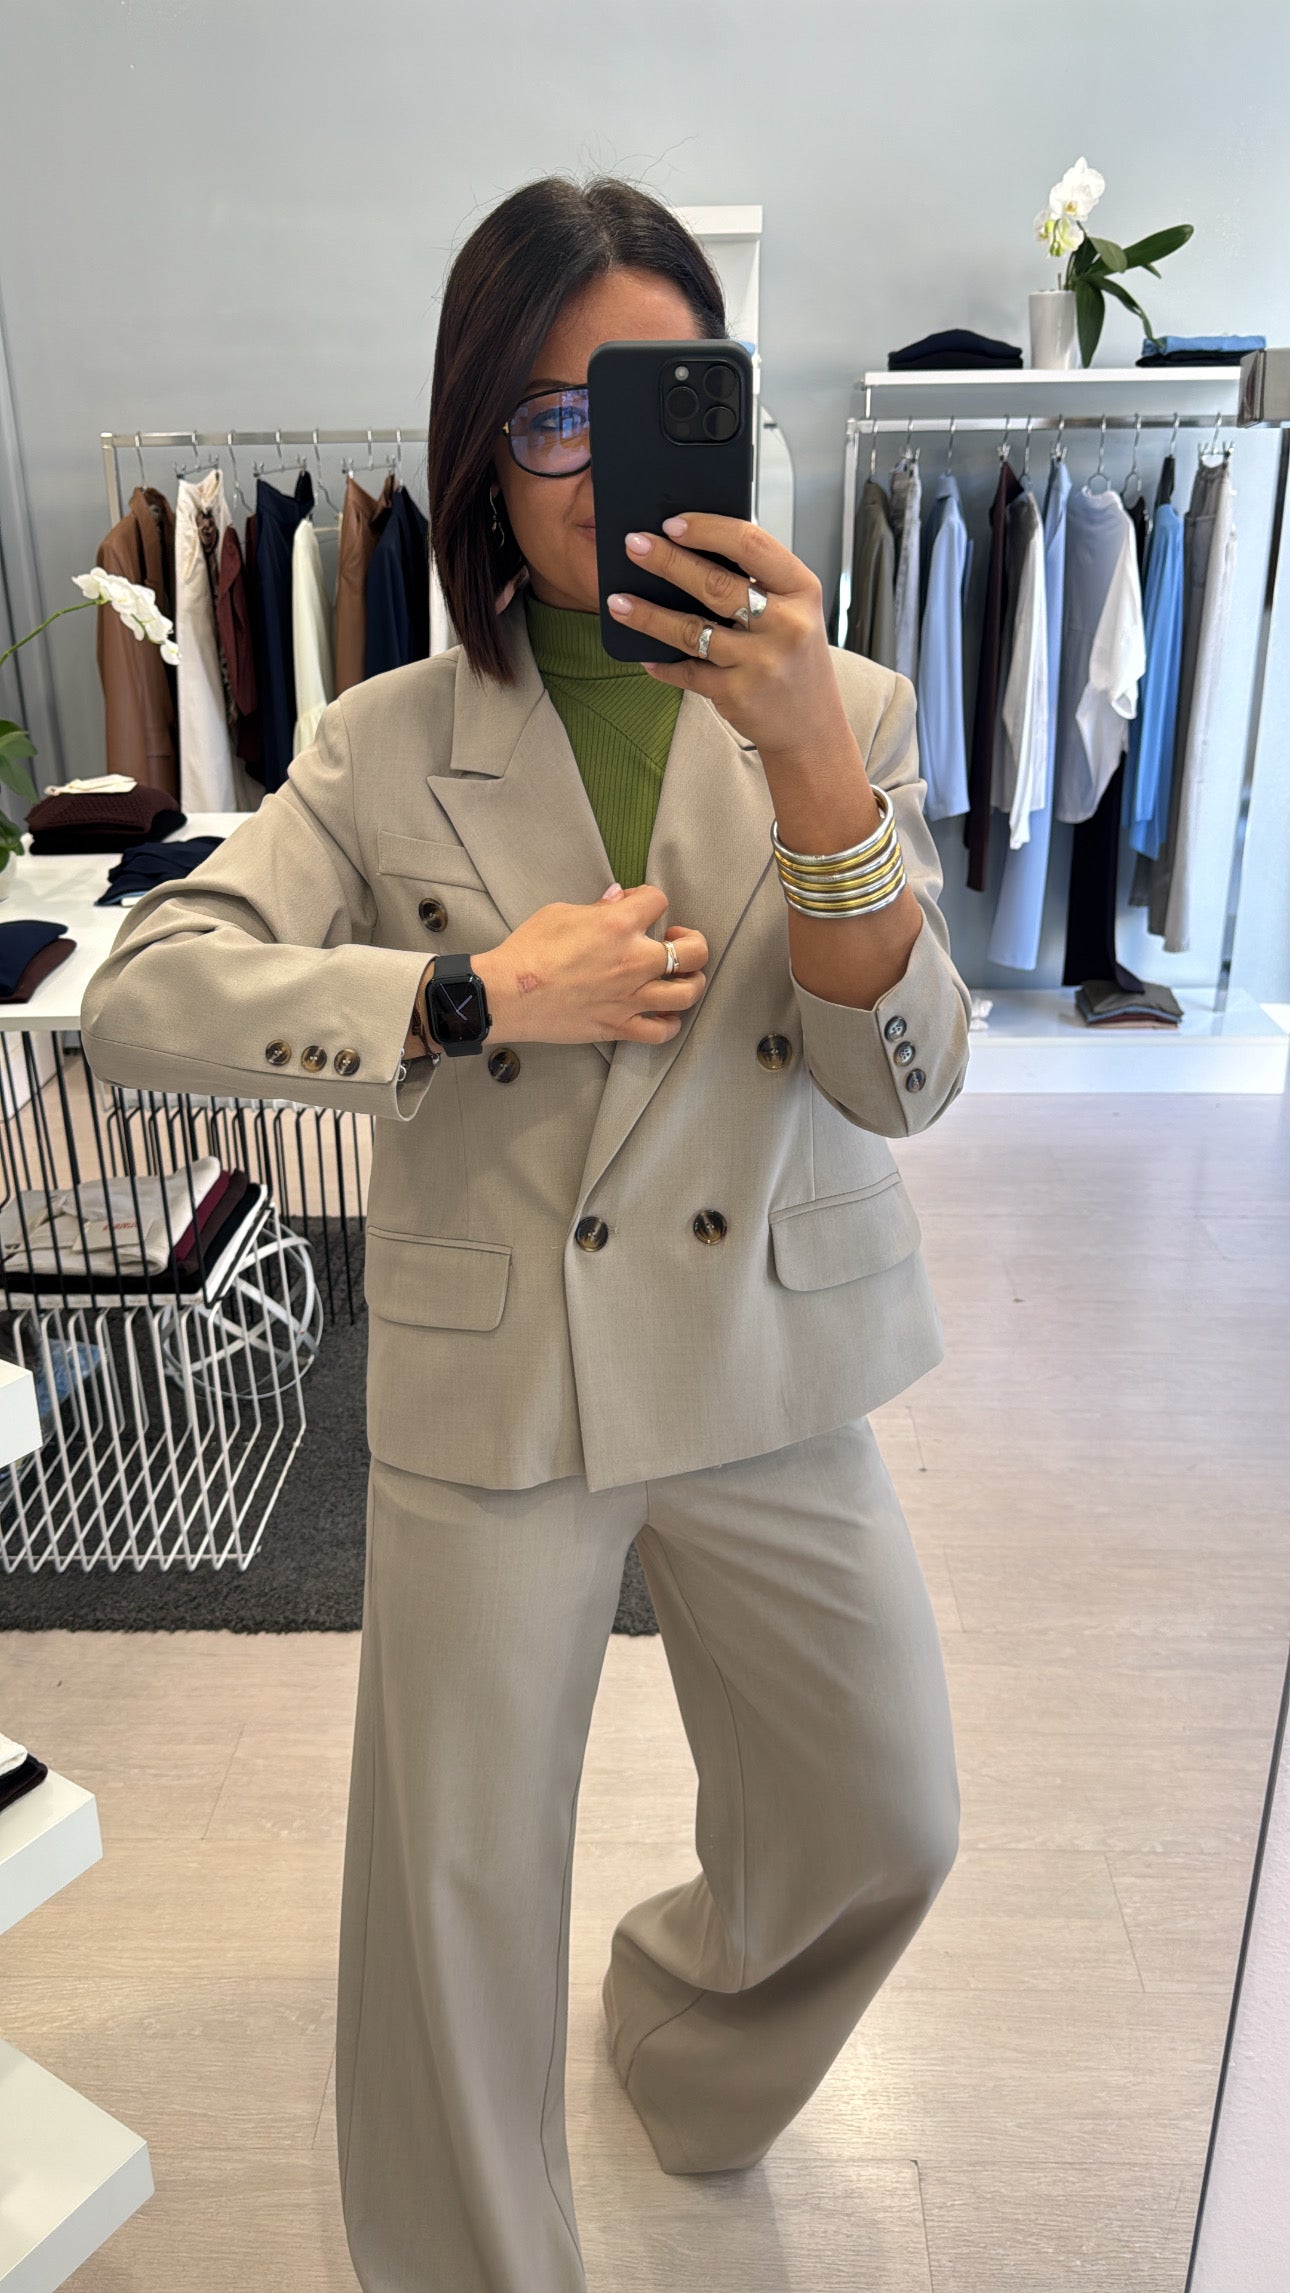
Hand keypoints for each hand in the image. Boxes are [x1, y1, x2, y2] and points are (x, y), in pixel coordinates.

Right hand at [464, 883, 707, 1046]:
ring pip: (688, 993)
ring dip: (691, 982)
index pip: (659, 900)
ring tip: (678, 978)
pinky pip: (662, 1031)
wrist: (507, 994)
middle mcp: (634, 961)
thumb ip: (598, 907)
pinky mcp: (619, 1027)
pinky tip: (660, 1013)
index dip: (650, 899)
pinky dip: (668, 1023)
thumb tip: (619, 898)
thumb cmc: (528, 949)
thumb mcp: (560, 913)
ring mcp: (630, 998)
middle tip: (675, 942)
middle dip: (693, 943)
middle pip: (694, 952)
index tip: (638, 906)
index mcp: (618, 925)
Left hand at [607, 514, 857, 774]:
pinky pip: (688, 672)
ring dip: (648, 615)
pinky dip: (663, 664)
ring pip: (692, 630)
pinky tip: (643, 655)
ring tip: (617, 601)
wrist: (811, 726)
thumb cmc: (796, 659)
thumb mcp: (794, 611)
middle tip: (633, 545)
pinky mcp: (737, 693)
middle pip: (714, 584)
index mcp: (801, 590)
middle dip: (667, 561)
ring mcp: (760, 662)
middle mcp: (785, 624)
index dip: (707, 530)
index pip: (751, 545)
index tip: (672, 523)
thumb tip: (692, 549)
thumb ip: (759, 581)